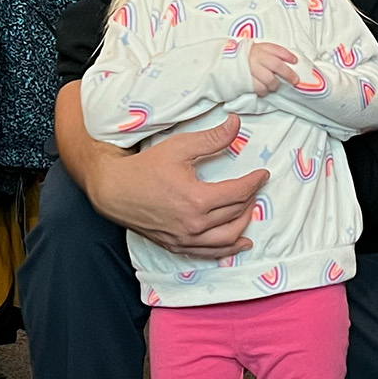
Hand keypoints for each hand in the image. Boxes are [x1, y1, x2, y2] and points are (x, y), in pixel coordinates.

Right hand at [57, 85, 266, 259]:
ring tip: (251, 211)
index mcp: (197, 199)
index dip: (254, 182)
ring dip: (244, 224)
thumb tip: (237, 125)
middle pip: (236, 214)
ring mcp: (185, 238)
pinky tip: (239, 243)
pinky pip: (209, 253)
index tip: (263, 174)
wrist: (114, 190)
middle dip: (251, 199)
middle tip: (255, 187)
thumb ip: (212, 139)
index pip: (238, 193)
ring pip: (227, 238)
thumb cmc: (145, 167)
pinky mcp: (177, 245)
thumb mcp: (180, 147)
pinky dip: (228, 249)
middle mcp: (194, 224)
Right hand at [248, 42, 300, 96]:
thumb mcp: (263, 50)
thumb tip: (294, 61)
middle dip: (288, 74)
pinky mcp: (246, 80)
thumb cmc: (252, 57)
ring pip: (269, 80)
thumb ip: (277, 54)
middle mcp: (257, 57)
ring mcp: (251, 69)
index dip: (288, 56)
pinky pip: (260, 88)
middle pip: (277, 66)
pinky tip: (264, 88)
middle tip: (295, 80)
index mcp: (262, 49)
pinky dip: (264, 90)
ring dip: (275, 85)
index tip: (295, 61)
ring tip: (274, 85)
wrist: (231, 61)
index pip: (278, 50)